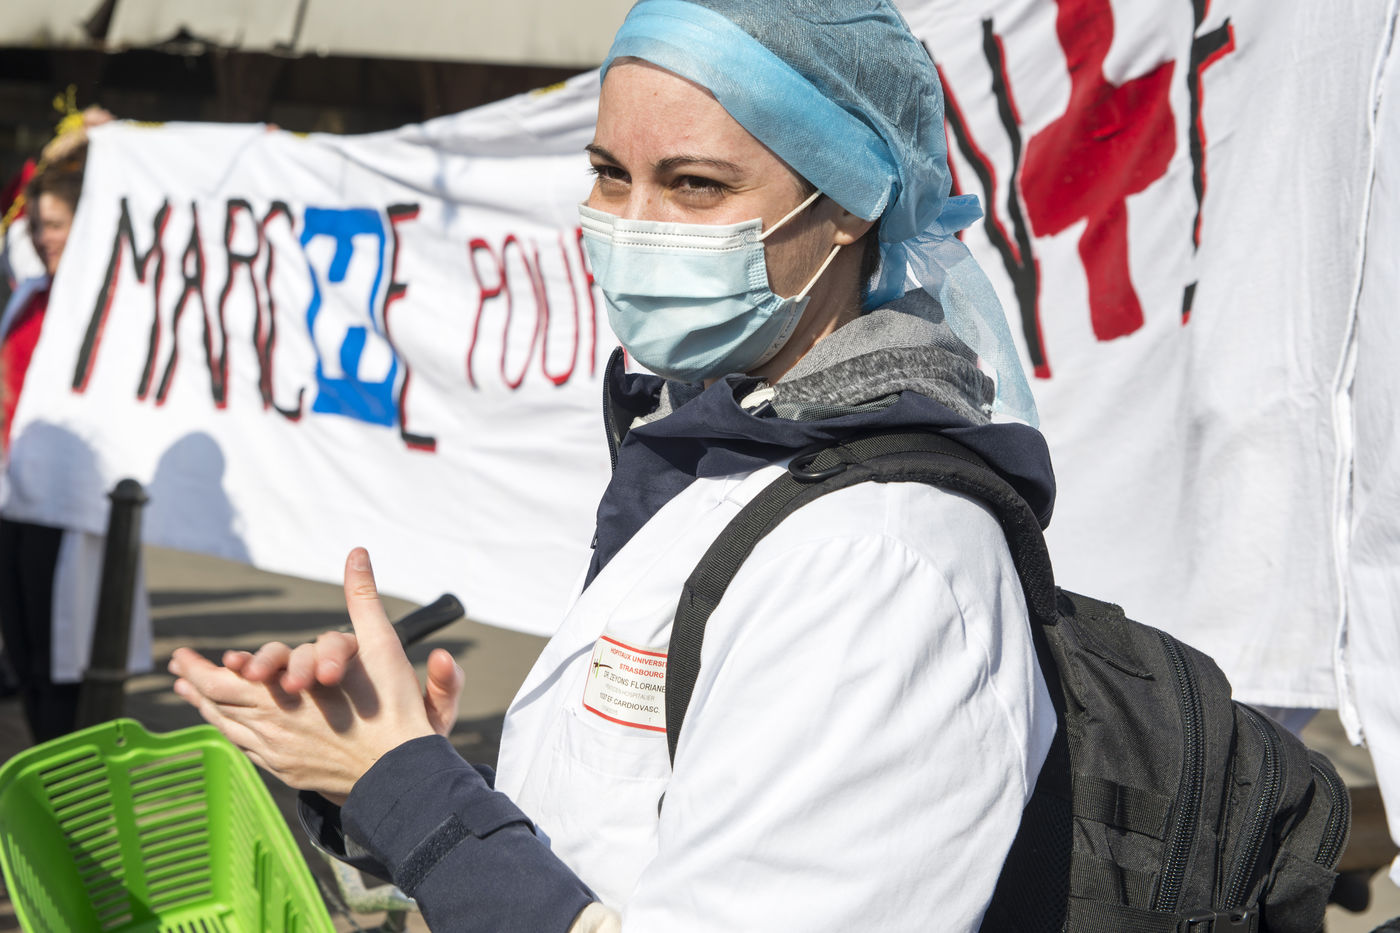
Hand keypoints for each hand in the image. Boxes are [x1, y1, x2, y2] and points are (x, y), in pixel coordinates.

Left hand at [170, 548, 443, 801]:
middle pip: (217, 704)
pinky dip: (228, 732)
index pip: (223, 681)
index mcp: (283, 693)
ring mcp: (276, 752)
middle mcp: (271, 725)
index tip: (180, 657)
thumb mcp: (381, 645)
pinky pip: (245, 749)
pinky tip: (226, 725)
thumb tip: (357, 553)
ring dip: (206, 709)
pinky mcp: (286, 771)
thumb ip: (363, 598)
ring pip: (228, 728)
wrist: (401, 773)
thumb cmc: (392, 709)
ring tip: (190, 695)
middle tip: (177, 672)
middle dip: (194, 684)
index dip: (198, 669)